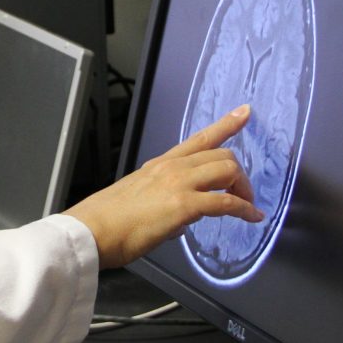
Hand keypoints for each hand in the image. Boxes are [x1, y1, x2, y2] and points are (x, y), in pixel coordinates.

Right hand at [66, 105, 261, 269]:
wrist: (92, 230)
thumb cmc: (108, 220)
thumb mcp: (137, 197)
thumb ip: (163, 201)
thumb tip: (180, 218)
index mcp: (159, 164)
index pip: (198, 139)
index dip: (226, 124)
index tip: (244, 113)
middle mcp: (171, 168)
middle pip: (221, 154)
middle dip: (240, 174)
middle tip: (243, 194)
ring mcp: (177, 183)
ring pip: (228, 170)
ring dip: (243, 189)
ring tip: (246, 206)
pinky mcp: (184, 204)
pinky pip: (226, 202)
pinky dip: (244, 209)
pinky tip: (251, 217)